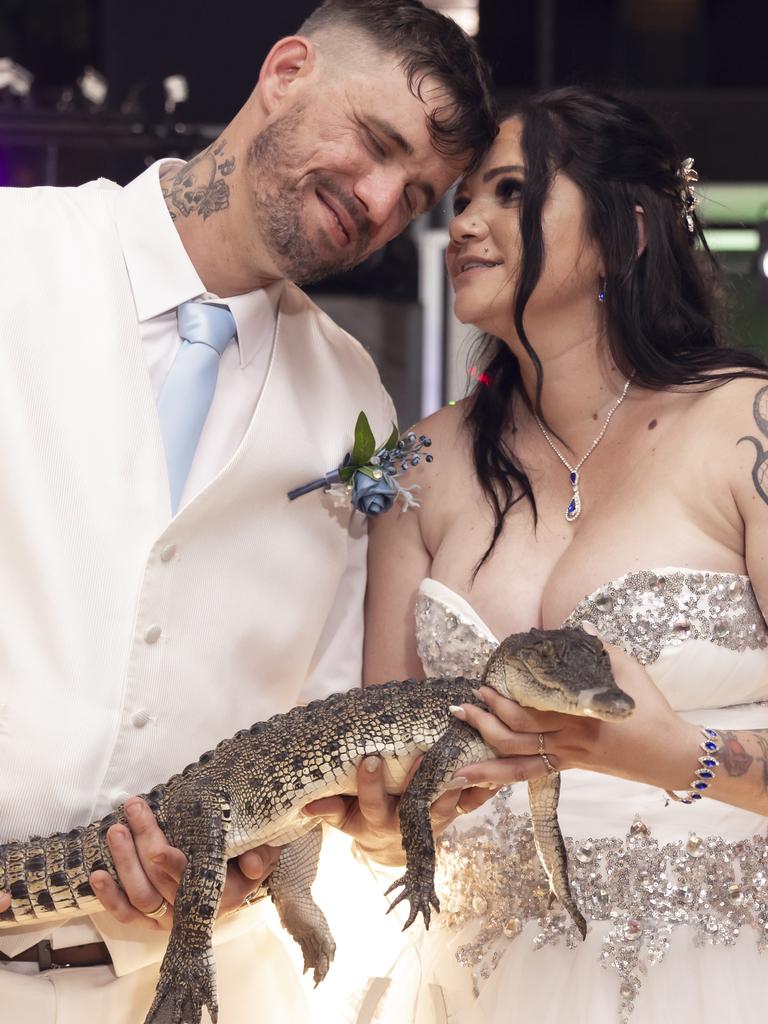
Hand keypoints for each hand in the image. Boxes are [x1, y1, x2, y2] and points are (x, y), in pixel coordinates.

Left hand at [89, 797, 280, 931]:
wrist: (241, 879)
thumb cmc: (250, 859)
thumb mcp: (265, 853)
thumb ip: (262, 856)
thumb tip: (252, 862)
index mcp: (222, 894)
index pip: (192, 882)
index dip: (172, 867)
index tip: (156, 849)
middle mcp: (193, 910)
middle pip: (159, 883)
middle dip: (142, 844)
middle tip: (133, 810)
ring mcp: (170, 917)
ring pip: (141, 896)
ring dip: (124, 863)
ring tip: (115, 830)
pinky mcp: (153, 920)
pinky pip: (128, 914)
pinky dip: (110, 897)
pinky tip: (96, 875)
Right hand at [302, 755, 494, 866]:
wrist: (393, 844)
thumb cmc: (363, 820)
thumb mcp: (345, 818)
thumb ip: (329, 809)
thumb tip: (307, 804)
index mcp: (379, 821)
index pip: (373, 803)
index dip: (370, 784)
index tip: (369, 759)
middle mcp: (409, 823)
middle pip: (416, 803)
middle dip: (420, 779)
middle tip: (423, 755)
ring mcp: (434, 819)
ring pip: (447, 802)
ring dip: (455, 782)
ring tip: (462, 757)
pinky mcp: (454, 813)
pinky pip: (472, 803)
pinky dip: (484, 790)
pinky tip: (496, 774)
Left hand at [451, 624, 698, 792]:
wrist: (672, 755)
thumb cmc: (651, 710)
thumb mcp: (629, 671)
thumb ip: (600, 649)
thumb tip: (579, 628)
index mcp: (579, 715)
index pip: (529, 711)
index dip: (500, 702)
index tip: (482, 686)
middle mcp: (569, 740)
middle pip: (515, 736)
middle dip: (484, 721)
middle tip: (463, 705)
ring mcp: (568, 759)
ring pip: (518, 766)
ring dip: (485, 764)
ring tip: (455, 765)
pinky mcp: (571, 769)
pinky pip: (532, 775)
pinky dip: (505, 780)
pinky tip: (482, 782)